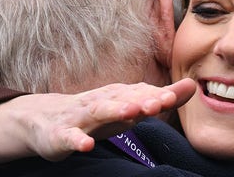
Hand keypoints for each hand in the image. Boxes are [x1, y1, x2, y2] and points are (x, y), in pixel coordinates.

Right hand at [0, 79, 195, 163]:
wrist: (41, 119)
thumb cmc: (93, 115)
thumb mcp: (126, 107)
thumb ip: (158, 99)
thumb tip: (193, 87)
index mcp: (117, 95)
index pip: (141, 92)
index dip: (160, 93)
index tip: (181, 93)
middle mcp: (100, 102)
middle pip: (123, 98)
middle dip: (143, 99)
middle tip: (164, 101)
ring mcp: (78, 118)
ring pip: (97, 112)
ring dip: (114, 110)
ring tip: (132, 112)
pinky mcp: (59, 134)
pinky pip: (67, 137)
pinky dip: (75, 141)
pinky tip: (85, 146)